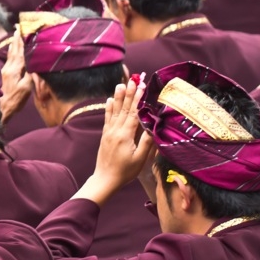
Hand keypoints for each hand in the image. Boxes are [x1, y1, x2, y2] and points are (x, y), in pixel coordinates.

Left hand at [0, 32, 32, 122]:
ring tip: (14, 38)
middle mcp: (7, 68)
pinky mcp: (1, 77)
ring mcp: (3, 72)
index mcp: (15, 69)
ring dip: (13, 46)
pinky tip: (10, 54)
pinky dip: (10, 55)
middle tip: (17, 29)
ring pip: (9, 56)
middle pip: (14, 51)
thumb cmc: (12, 102)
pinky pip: (7, 61)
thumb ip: (30, 75)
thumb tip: (34, 65)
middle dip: (16, 40)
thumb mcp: (25, 89)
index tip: (22, 30)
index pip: (20, 52)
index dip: (22, 41)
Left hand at [77, 77, 154, 204]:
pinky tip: (109, 100)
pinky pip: (107, 119)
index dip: (138, 99)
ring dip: (118, 97)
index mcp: (125, 135)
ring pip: (114, 111)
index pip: (133, 113)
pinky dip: (108, 108)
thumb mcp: (140, 159)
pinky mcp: (105, 136)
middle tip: (132, 79)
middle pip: (124, 109)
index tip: (141, 86)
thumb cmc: (125, 171)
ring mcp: (109, 133)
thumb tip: (154, 126)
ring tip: (120, 84)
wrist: (105, 180)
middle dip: (129, 93)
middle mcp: (115, 131)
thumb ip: (147, 142)